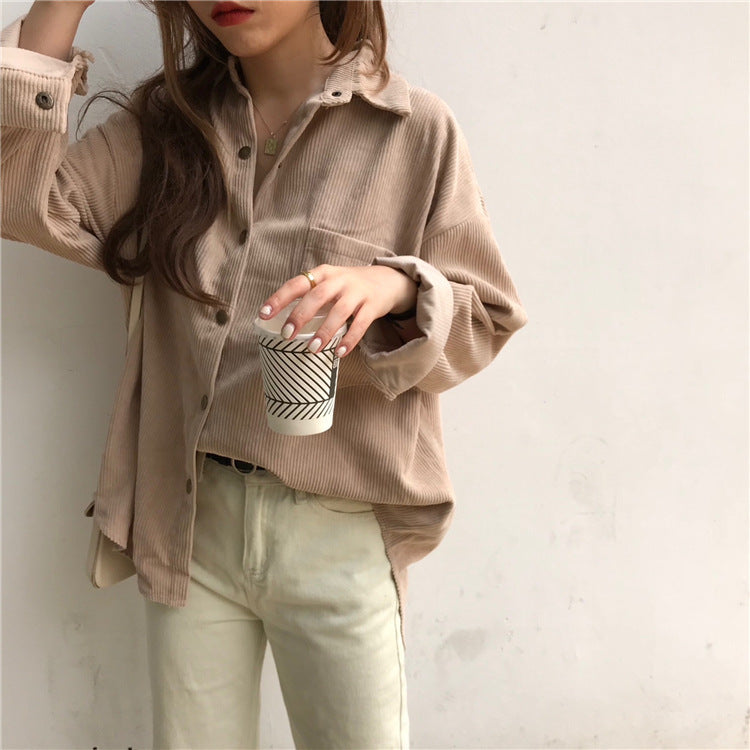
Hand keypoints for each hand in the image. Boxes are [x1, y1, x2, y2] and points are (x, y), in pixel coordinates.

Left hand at [258, 265, 417, 356]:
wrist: (386, 280)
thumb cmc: (348, 287)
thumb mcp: (328, 283)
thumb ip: (309, 297)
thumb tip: (280, 323)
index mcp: (323, 274)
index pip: (297, 284)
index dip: (279, 298)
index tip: (263, 314)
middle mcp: (339, 280)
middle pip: (317, 296)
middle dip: (300, 316)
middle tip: (286, 335)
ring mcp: (357, 292)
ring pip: (339, 312)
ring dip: (324, 331)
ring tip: (312, 349)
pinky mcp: (373, 305)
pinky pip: (360, 324)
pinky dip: (349, 340)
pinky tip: (339, 353)